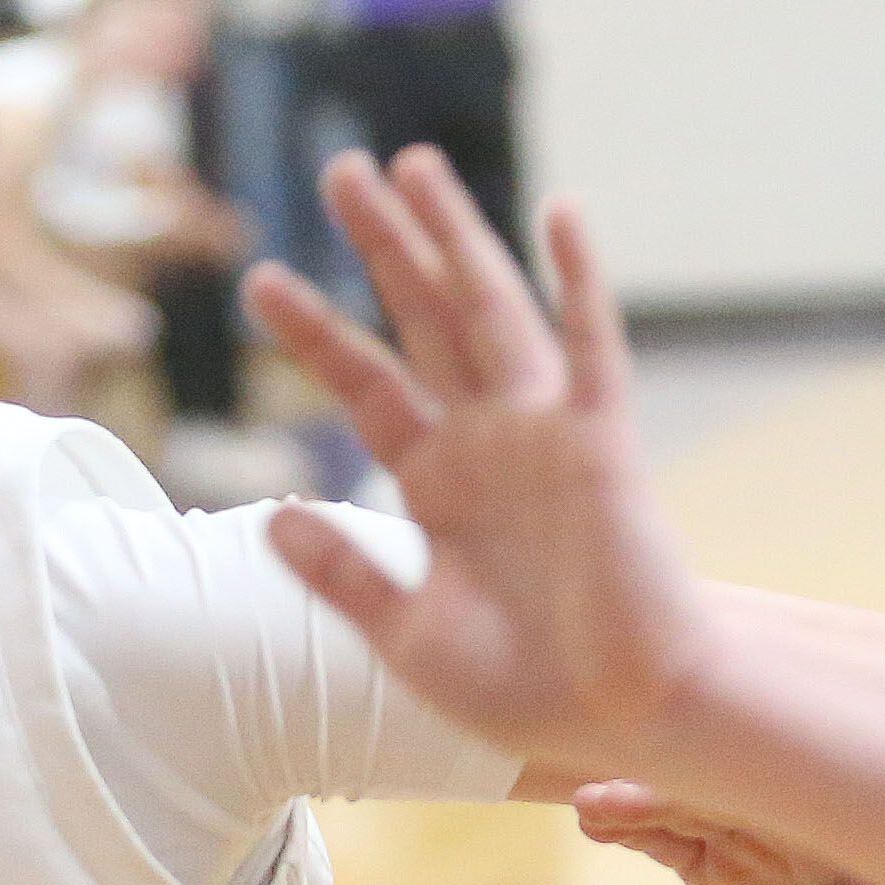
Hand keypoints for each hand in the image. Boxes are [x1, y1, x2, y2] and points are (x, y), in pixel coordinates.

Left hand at [246, 148, 723, 774]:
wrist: (622, 721)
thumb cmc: (526, 690)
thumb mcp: (408, 636)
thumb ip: (342, 574)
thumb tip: (269, 516)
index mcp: (439, 484)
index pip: (367, 387)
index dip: (315, 333)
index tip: (261, 280)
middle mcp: (489, 442)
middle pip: (426, 322)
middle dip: (384, 247)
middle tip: (340, 169)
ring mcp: (546, 434)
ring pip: (493, 311)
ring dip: (456, 238)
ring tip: (413, 164)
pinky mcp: (603, 444)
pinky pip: (591, 349)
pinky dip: (578, 280)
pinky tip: (559, 213)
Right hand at [574, 780, 884, 884]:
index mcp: (828, 805)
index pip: (771, 766)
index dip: (722, 759)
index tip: (681, 767)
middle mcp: (780, 803)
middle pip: (714, 772)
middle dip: (666, 780)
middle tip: (608, 796)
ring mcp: (742, 826)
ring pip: (681, 798)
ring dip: (635, 801)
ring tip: (592, 812)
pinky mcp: (714, 856)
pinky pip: (666, 835)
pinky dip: (631, 827)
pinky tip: (594, 823)